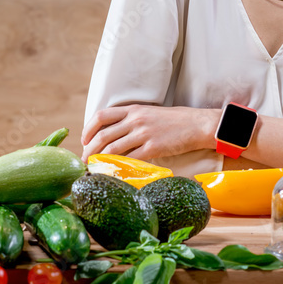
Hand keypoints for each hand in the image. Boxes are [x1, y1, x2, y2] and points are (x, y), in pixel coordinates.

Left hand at [81, 105, 217, 160]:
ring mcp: (143, 133)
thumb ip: (133, 120)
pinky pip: (129, 160)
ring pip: (112, 149)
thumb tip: (117, 135)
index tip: (84, 141)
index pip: (101, 116)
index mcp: (134, 109)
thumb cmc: (177, 121)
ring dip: (99, 161)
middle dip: (89, 150)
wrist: (198, 125)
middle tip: (84, 161)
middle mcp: (135, 119)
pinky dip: (118, 168)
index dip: (88, 129)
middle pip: (102, 135)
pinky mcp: (153, 147)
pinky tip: (113, 174)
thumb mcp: (151, 113)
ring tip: (94, 170)